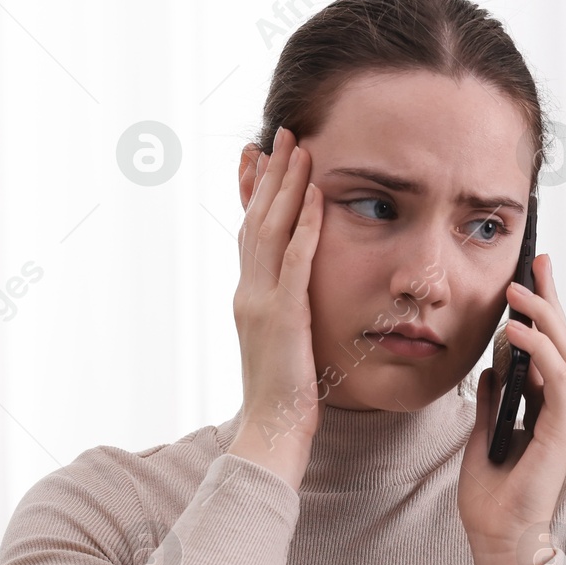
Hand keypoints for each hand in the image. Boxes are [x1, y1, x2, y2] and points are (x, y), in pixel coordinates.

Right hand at [228, 127, 323, 489]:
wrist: (270, 430)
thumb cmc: (286, 396)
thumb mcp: (285, 344)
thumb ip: (288, 314)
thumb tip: (296, 298)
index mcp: (250, 297)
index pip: (250, 232)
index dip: (253, 192)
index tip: (256, 156)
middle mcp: (249, 291)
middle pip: (256, 219)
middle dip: (268, 174)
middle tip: (277, 134)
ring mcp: (262, 301)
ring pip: (271, 230)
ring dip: (285, 186)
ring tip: (297, 147)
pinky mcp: (284, 316)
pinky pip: (297, 261)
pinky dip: (305, 226)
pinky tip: (316, 197)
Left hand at [459, 254, 565, 564]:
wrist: (498, 538)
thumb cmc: (492, 497)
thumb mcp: (484, 435)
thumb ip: (494, 402)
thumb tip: (490, 369)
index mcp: (548, 410)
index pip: (550, 349)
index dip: (543, 310)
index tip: (533, 273)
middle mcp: (565, 410)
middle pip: (564, 341)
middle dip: (551, 298)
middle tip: (538, 261)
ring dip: (542, 316)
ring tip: (519, 289)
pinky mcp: (563, 431)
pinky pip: (557, 380)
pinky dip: (538, 351)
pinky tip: (515, 331)